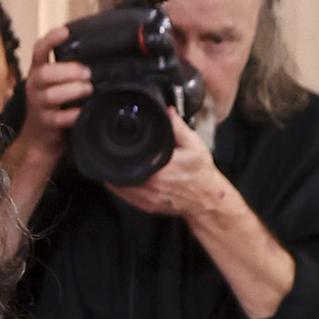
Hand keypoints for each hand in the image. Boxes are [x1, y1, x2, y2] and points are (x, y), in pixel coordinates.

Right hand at [14, 24, 92, 172]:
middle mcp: (34, 86)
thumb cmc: (52, 104)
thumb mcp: (54, 83)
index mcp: (38, 71)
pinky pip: (60, 118)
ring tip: (88, 89)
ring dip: (73, 90)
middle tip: (87, 73)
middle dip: (69, 70)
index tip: (65, 32)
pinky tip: (82, 110)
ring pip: (52, 95)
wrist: (40, 137)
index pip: (39, 50)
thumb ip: (66, 69)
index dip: (51, 39)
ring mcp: (38, 105)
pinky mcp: (46, 123)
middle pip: (46, 72)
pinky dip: (73, 114)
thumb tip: (95, 56)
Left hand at [108, 105, 227, 225]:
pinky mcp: (147, 207)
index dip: (117, 155)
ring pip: (120, 189)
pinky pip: (127, 198)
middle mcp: (151, 188)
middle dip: (115, 164)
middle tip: (111, 152)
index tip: (113, 145)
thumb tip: (167, 111)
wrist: (206, 197)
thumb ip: (178, 128)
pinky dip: (121, 188)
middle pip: (120, 176)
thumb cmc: (200, 172)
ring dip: (115, 177)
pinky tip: (120, 178)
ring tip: (114, 163)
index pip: (128, 164)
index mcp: (159, 171)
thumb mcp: (193, 144)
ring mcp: (148, 200)